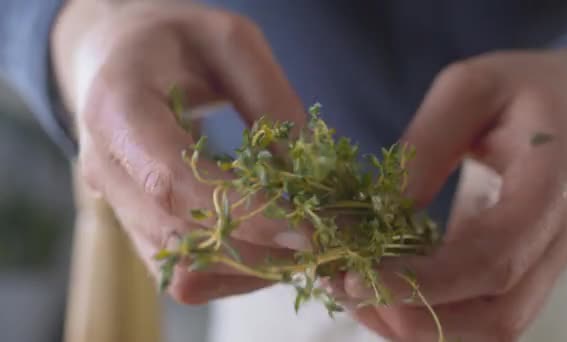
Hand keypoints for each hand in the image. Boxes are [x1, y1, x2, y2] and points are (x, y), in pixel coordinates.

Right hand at [52, 1, 308, 303]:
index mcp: (117, 108)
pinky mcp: (133, 227)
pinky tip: (268, 245)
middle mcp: (106, 168)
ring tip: (300, 242)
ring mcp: (115, 205)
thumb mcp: (231, 41)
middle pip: (180, 237)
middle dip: (259, 248)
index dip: (241, 212)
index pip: (171, 179)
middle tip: (323, 237)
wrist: (117, 56)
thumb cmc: (175, 40)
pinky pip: (184, 276)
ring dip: (251, 267)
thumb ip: (269, 98)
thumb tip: (308, 171)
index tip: (306, 229)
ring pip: (183, 271)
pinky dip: (234, 273)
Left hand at [339, 49, 566, 340]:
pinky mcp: (521, 268)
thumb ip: (427, 145)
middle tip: (348, 289)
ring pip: (489, 328)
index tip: (361, 278)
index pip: (493, 260)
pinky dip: (432, 316)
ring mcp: (542, 263)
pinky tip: (385, 293)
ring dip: (420, 325)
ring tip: (357, 296)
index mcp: (548, 189)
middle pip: (497, 317)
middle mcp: (553, 242)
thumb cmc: (521, 89)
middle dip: (416, 317)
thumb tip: (382, 209)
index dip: (426, 282)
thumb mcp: (468, 89)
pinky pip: (481, 313)